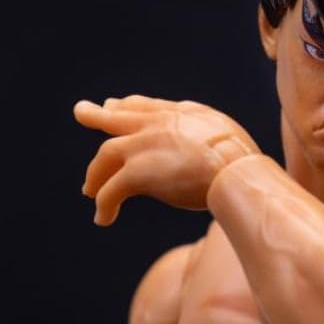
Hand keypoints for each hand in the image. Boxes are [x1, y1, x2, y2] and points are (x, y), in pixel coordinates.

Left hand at [75, 94, 259, 223]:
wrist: (236, 171)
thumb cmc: (242, 160)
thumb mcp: (225, 135)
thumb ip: (209, 135)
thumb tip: (213, 149)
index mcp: (180, 115)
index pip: (147, 107)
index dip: (128, 107)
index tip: (113, 105)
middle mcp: (157, 125)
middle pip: (119, 118)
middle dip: (98, 116)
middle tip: (82, 112)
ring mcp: (144, 146)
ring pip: (106, 156)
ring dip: (96, 174)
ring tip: (89, 190)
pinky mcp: (137, 172)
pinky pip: (111, 190)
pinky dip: (104, 204)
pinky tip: (103, 218)